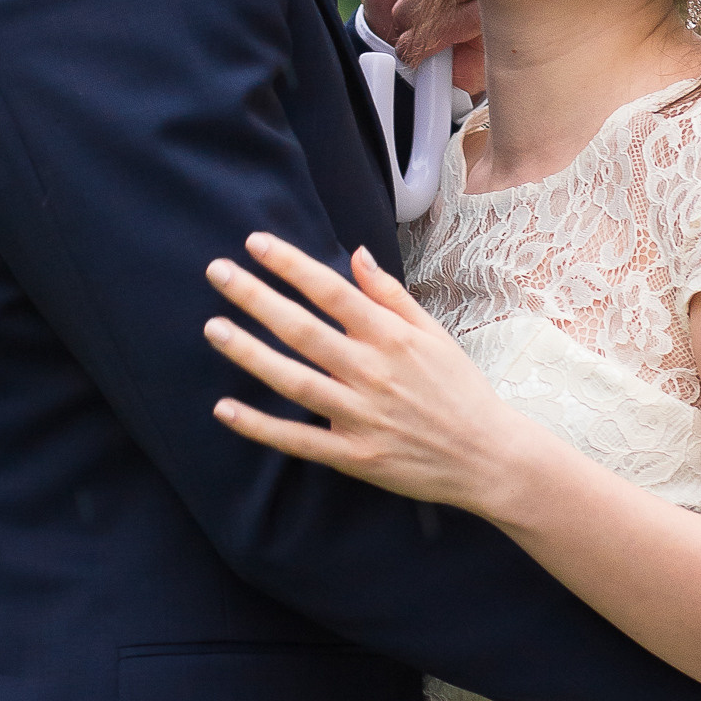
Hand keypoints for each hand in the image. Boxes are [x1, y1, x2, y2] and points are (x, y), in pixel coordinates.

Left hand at [205, 234, 527, 509]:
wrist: (488, 457)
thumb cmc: (460, 390)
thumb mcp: (434, 333)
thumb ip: (390, 296)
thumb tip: (356, 254)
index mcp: (392, 337)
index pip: (331, 291)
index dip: (290, 265)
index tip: (254, 243)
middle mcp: (372, 372)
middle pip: (303, 330)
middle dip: (256, 298)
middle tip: (217, 271)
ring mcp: (361, 416)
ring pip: (294, 381)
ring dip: (250, 354)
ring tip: (213, 328)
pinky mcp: (354, 456)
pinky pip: (298, 440)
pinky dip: (260, 426)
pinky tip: (224, 408)